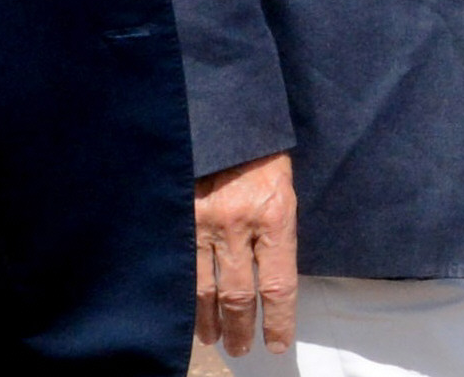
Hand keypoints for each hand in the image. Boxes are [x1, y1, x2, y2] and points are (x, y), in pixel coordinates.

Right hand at [193, 151, 297, 355]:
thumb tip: (273, 281)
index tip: (278, 343)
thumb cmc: (262, 151)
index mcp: (275, 214)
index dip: (279, 320)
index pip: (279, 284)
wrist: (226, 114)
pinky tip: (185, 310)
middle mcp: (238, 222)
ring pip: (204, 288)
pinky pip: (180, 266)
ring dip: (209, 320)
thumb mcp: (285, 188)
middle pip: (239, 295)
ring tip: (214, 338)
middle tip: (242, 348)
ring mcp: (203, 221)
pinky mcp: (179, 216)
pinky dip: (183, 294)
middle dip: (241, 328)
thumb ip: (278, 233)